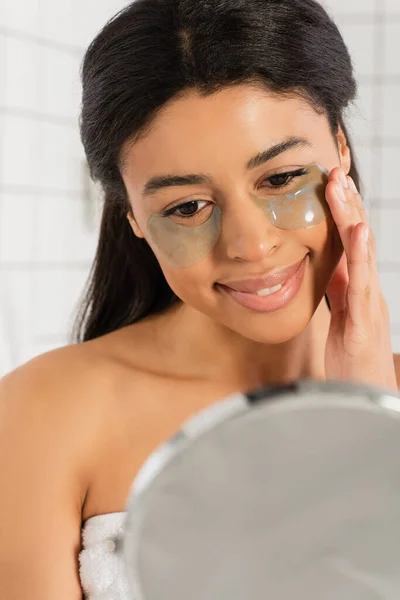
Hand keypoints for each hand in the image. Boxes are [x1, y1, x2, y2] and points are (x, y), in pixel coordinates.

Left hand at [324, 167, 396, 391]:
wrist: (364, 399)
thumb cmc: (353, 360)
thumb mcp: (341, 317)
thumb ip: (338, 291)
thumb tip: (328, 265)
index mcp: (358, 289)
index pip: (351, 243)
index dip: (342, 213)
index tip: (330, 184)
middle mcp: (367, 290)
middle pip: (357, 240)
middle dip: (346, 204)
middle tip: (334, 171)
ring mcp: (369, 304)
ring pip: (360, 253)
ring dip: (351, 217)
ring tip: (342, 186)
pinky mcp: (365, 322)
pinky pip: (362, 284)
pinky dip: (360, 256)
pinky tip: (357, 230)